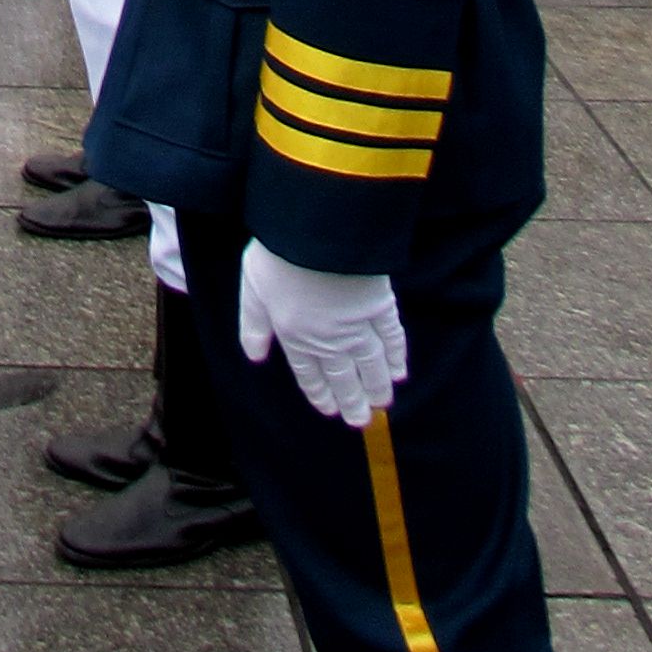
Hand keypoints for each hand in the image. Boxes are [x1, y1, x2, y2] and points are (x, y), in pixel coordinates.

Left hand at [237, 245, 406, 425]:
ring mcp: (356, 323)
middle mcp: (328, 337)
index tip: (331, 410)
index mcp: (295, 335)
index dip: (321, 392)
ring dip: (376, 386)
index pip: (309, 373)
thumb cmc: (278, 254)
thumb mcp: (252, 289)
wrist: (315, 229)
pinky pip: (391, 337)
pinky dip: (397, 356)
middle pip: (342, 375)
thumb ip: (253, 325)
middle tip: (360, 421)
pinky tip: (399, 372)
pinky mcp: (380, 304)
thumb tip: (255, 357)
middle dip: (352, 400)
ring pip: (369, 363)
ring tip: (381, 405)